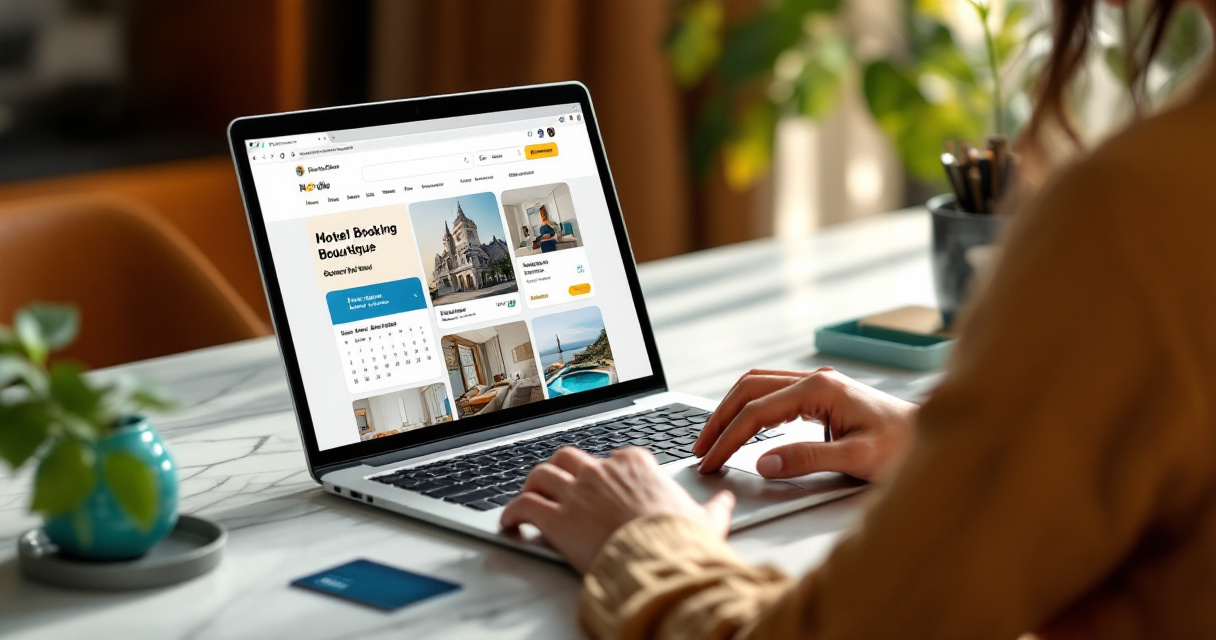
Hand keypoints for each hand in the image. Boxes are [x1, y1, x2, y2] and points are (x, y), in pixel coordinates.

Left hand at [500, 447, 735, 573]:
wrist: (661, 563)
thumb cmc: (682, 542)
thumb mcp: (706, 520)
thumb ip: (714, 506)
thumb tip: (725, 500)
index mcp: (636, 465)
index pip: (613, 456)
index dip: (603, 470)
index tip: (601, 482)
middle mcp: (601, 471)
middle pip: (569, 457)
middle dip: (561, 469)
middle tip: (557, 483)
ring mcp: (576, 492)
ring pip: (541, 474)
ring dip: (532, 485)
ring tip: (528, 497)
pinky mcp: (556, 518)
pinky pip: (523, 506)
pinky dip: (512, 513)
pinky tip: (510, 522)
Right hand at [694, 367, 916, 481]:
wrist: (935, 437)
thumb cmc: (905, 446)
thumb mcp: (857, 459)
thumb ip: (807, 458)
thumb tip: (763, 462)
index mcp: (819, 389)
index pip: (756, 412)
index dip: (727, 438)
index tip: (709, 462)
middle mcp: (815, 379)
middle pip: (748, 389)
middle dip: (719, 419)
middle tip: (700, 449)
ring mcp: (819, 384)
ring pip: (757, 386)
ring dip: (731, 410)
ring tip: (714, 438)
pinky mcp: (823, 394)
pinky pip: (773, 393)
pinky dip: (750, 409)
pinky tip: (745, 428)